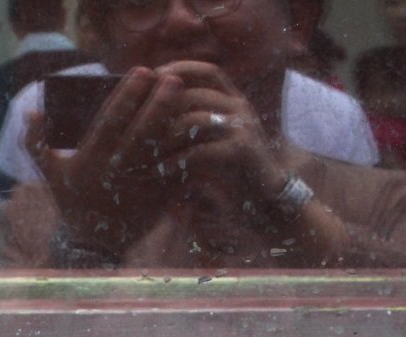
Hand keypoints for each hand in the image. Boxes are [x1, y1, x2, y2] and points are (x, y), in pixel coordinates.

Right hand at [27, 66, 177, 253]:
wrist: (94, 243)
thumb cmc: (72, 200)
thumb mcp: (50, 173)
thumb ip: (37, 142)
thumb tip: (31, 113)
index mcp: (91, 159)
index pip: (112, 119)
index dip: (128, 94)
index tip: (142, 70)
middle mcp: (116, 170)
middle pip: (143, 131)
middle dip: (160, 102)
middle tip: (173, 78)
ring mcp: (139, 185)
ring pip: (163, 149)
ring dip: (177, 121)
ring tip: (190, 98)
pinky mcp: (158, 197)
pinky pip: (177, 170)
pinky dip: (189, 149)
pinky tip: (198, 128)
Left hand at [149, 61, 285, 208]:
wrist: (270, 197)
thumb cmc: (237, 170)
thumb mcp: (217, 138)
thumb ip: (197, 122)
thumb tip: (158, 109)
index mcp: (234, 100)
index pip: (207, 71)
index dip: (178, 69)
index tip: (150, 77)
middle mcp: (240, 107)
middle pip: (193, 93)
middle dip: (161, 107)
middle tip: (135, 124)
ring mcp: (243, 127)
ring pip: (194, 119)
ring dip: (165, 136)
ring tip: (144, 153)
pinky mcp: (242, 151)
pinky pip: (202, 150)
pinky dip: (178, 160)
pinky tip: (163, 171)